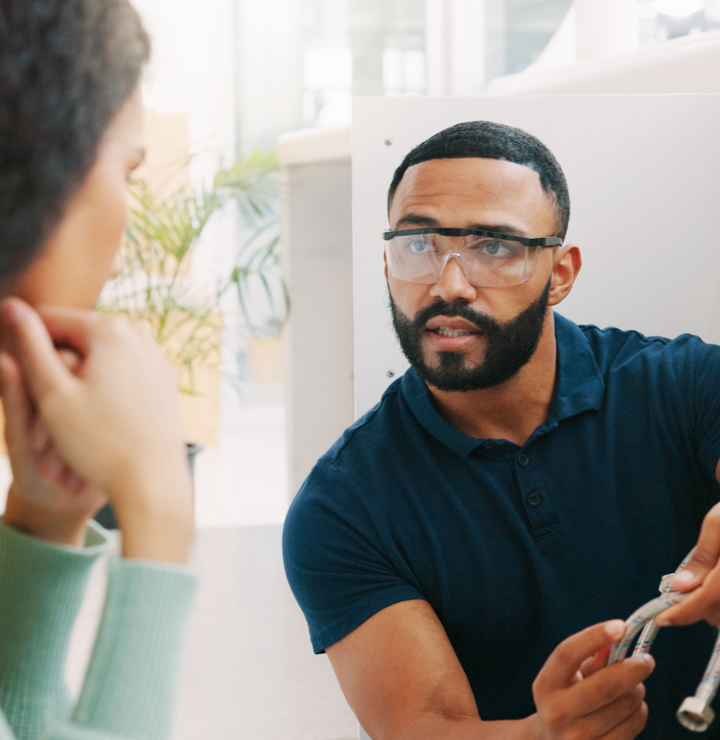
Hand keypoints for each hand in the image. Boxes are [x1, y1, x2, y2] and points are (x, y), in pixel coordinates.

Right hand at [0, 298, 193, 562]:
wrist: (154, 480)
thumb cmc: (98, 442)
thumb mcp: (52, 394)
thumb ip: (31, 345)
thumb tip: (11, 304)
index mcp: (110, 328)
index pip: (49, 320)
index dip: (28, 349)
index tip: (25, 385)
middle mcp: (139, 332)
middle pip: (77, 337)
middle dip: (57, 364)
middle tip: (47, 410)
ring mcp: (156, 353)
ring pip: (99, 355)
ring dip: (79, 377)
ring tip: (68, 420)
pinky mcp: (163, 375)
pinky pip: (123, 370)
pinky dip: (105, 386)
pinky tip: (97, 418)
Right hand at [531, 621, 652, 739]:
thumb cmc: (566, 700)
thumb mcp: (568, 678)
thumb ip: (590, 659)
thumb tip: (616, 639)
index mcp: (546, 685)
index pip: (567, 654)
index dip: (594, 636)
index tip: (621, 626)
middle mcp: (558, 712)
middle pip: (606, 684)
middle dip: (634, 668)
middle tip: (646, 660)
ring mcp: (579, 738)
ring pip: (626, 704)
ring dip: (638, 690)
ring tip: (632, 688)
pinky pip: (634, 725)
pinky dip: (639, 711)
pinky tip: (631, 708)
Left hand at [657, 502, 719, 626]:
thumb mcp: (718, 524)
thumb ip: (701, 557)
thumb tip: (679, 585)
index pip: (706, 600)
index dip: (681, 614)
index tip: (662, 619)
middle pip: (717, 614)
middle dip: (698, 606)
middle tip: (686, 588)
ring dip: (714, 607)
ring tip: (710, 580)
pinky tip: (719, 585)